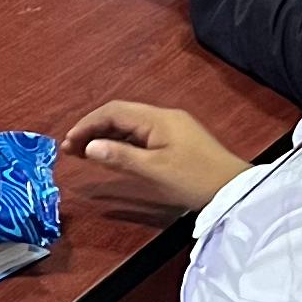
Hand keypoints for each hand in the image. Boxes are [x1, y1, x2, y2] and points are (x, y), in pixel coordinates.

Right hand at [58, 97, 254, 215]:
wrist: (233, 190)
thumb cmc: (194, 179)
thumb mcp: (154, 170)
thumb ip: (120, 157)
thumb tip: (90, 146)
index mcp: (158, 118)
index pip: (114, 112)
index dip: (88, 124)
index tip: (68, 141)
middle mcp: (164, 117)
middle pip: (121, 116)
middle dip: (93, 129)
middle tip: (71, 149)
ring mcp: (172, 128)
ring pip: (130, 126)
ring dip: (106, 137)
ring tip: (84, 153)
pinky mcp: (177, 141)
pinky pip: (141, 136)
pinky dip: (122, 144)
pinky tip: (111, 156)